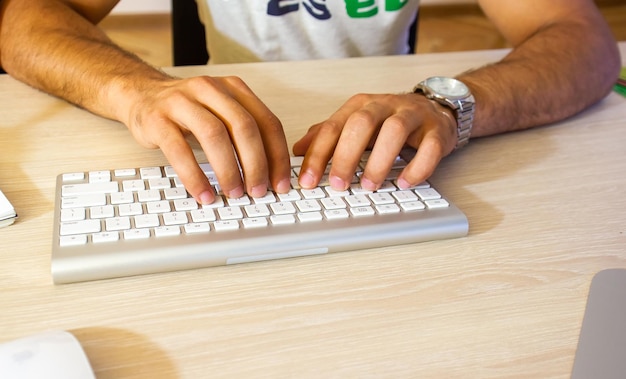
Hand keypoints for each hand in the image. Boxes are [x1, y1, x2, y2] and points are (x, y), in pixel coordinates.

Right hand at [122, 75, 291, 203]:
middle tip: (259, 191)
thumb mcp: (221, 112)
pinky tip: (204, 194)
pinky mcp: (158, 119)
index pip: (267, 122)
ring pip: (214, 136)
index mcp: (234, 89)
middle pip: (244, 127)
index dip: (278, 156)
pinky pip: (180, 151)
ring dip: (228, 170)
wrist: (141, 94)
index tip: (281, 183)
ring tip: (234, 193)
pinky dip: (195, 176)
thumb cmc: (188, 110)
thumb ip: (244, 134)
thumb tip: (270, 174)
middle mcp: (210, 89)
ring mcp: (182, 102)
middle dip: (256, 164)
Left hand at [292, 92, 457, 190]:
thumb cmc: (390, 120)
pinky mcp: (437, 130)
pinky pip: (429, 147)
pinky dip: (417, 167)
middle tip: (338, 184)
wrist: (436, 108)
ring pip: (394, 130)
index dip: (318, 155)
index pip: (333, 127)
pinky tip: (404, 183)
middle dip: (346, 155)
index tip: (308, 181)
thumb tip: (297, 150)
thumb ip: (328, 135)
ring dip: (379, 160)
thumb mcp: (355, 124)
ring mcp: (413, 115)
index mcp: (360, 106)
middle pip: (361, 123)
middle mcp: (385, 105)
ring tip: (370, 186)